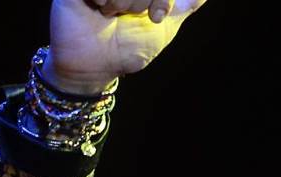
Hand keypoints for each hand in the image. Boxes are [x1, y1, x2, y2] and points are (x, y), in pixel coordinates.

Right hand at [43, 0, 207, 94]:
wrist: (95, 66)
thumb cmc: (128, 46)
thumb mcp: (164, 27)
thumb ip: (185, 6)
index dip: (162, 0)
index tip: (156, 17)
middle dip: (143, 1)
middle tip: (132, 16)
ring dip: (122, 3)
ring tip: (111, 15)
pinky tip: (97, 8)